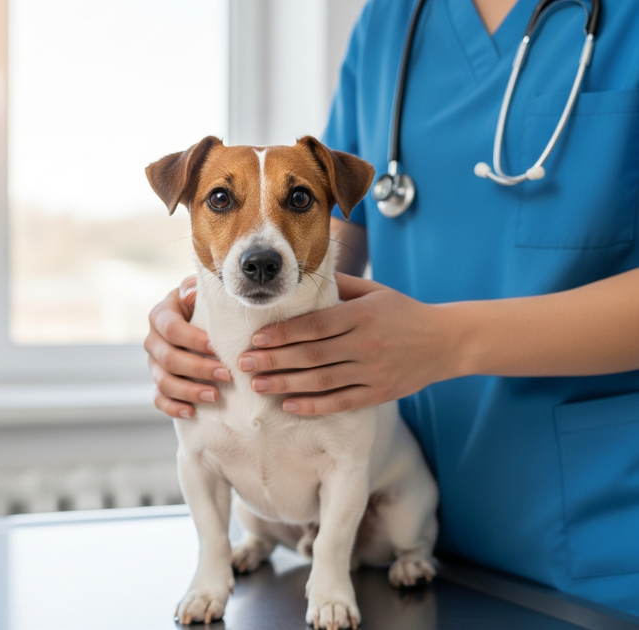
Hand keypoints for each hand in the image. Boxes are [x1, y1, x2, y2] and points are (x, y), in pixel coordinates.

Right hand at [145, 276, 230, 417]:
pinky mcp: (158, 382)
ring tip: (215, 396)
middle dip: (198, 369)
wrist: (198, 320)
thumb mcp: (201, 292)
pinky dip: (173, 408)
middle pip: (168, 359)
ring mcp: (154, 364)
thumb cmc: (204, 305)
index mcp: (161, 315)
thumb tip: (190, 293)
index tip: (217, 348)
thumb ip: (197, 289)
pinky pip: (159, 399)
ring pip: (163, 382)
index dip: (193, 340)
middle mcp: (153, 340)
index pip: (171, 329)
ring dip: (189, 391)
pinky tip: (192, 412)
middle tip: (226, 375)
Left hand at [237, 274, 459, 414]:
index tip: (255, 339)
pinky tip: (289, 404)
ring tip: (258, 386)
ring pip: (321, 382)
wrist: (447, 341)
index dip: (282, 334)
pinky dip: (313, 405)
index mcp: (362, 315)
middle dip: (273, 361)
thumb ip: (339, 286)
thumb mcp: (374, 291)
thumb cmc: (403, 311)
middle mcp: (366, 345)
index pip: (314, 326)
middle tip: (244, 365)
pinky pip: (340, 403)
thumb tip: (302, 279)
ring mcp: (373, 372)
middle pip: (311, 356)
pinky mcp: (379, 394)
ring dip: (285, 385)